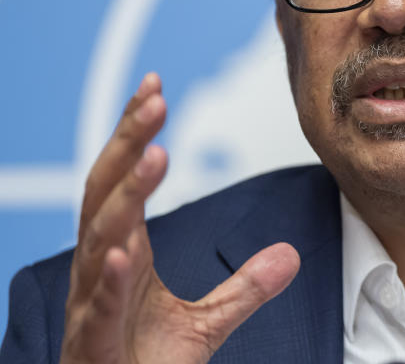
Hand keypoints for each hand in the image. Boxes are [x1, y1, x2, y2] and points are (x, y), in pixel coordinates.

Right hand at [61, 73, 300, 363]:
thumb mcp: (206, 323)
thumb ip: (245, 287)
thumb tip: (291, 254)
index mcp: (124, 254)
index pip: (124, 180)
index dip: (135, 134)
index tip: (155, 87)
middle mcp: (102, 269)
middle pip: (105, 192)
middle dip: (127, 143)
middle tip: (153, 98)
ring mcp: (93, 305)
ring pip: (100, 239)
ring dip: (125, 195)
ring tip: (155, 154)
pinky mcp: (94, 344)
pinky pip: (100, 306)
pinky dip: (111, 277)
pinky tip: (124, 250)